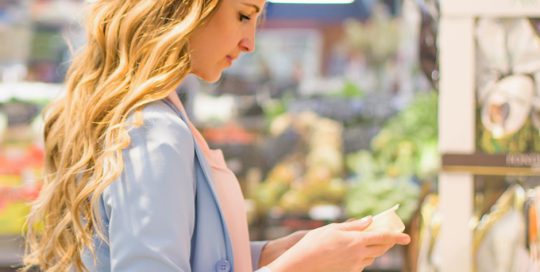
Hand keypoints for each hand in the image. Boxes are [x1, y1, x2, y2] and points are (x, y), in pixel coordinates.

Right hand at [266, 216, 409, 271]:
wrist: (303, 263)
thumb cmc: (315, 242)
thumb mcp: (334, 228)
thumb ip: (354, 226)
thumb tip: (369, 220)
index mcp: (356, 240)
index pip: (382, 237)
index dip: (396, 237)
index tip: (407, 237)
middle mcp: (358, 254)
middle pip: (381, 249)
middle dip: (389, 244)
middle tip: (392, 239)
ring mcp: (354, 265)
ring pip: (372, 257)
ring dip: (376, 250)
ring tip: (372, 242)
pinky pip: (362, 264)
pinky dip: (363, 257)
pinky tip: (356, 252)